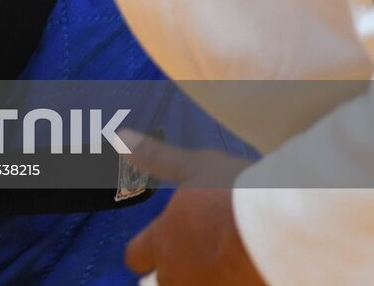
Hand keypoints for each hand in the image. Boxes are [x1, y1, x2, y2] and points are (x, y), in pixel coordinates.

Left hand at [120, 131, 263, 285]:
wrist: (287, 229)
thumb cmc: (237, 194)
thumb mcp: (195, 166)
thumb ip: (156, 158)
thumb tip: (123, 138)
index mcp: (162, 241)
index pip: (135, 256)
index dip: (144, 251)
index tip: (156, 243)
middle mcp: (180, 275)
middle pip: (166, 281)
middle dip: (177, 269)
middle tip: (201, 249)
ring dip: (208, 278)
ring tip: (228, 258)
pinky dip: (236, 281)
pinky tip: (250, 268)